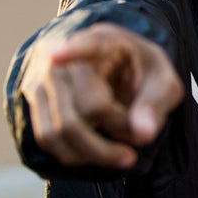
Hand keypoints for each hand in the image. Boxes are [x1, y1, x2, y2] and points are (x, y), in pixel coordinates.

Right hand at [20, 23, 183, 168]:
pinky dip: (72, 154)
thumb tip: (142, 134)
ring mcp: (44, 77)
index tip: (56, 57)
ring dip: (92, 153)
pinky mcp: (35, 98)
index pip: (86, 45)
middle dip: (111, 137)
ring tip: (121, 157)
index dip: (72, 51)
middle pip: (80, 108)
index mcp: (103, 40)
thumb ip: (155, 104)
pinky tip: (96, 155)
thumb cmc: (143, 75)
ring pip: (57, 129)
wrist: (119, 68)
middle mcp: (65, 55)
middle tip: (134, 152)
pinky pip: (46, 137)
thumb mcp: (163, 83)